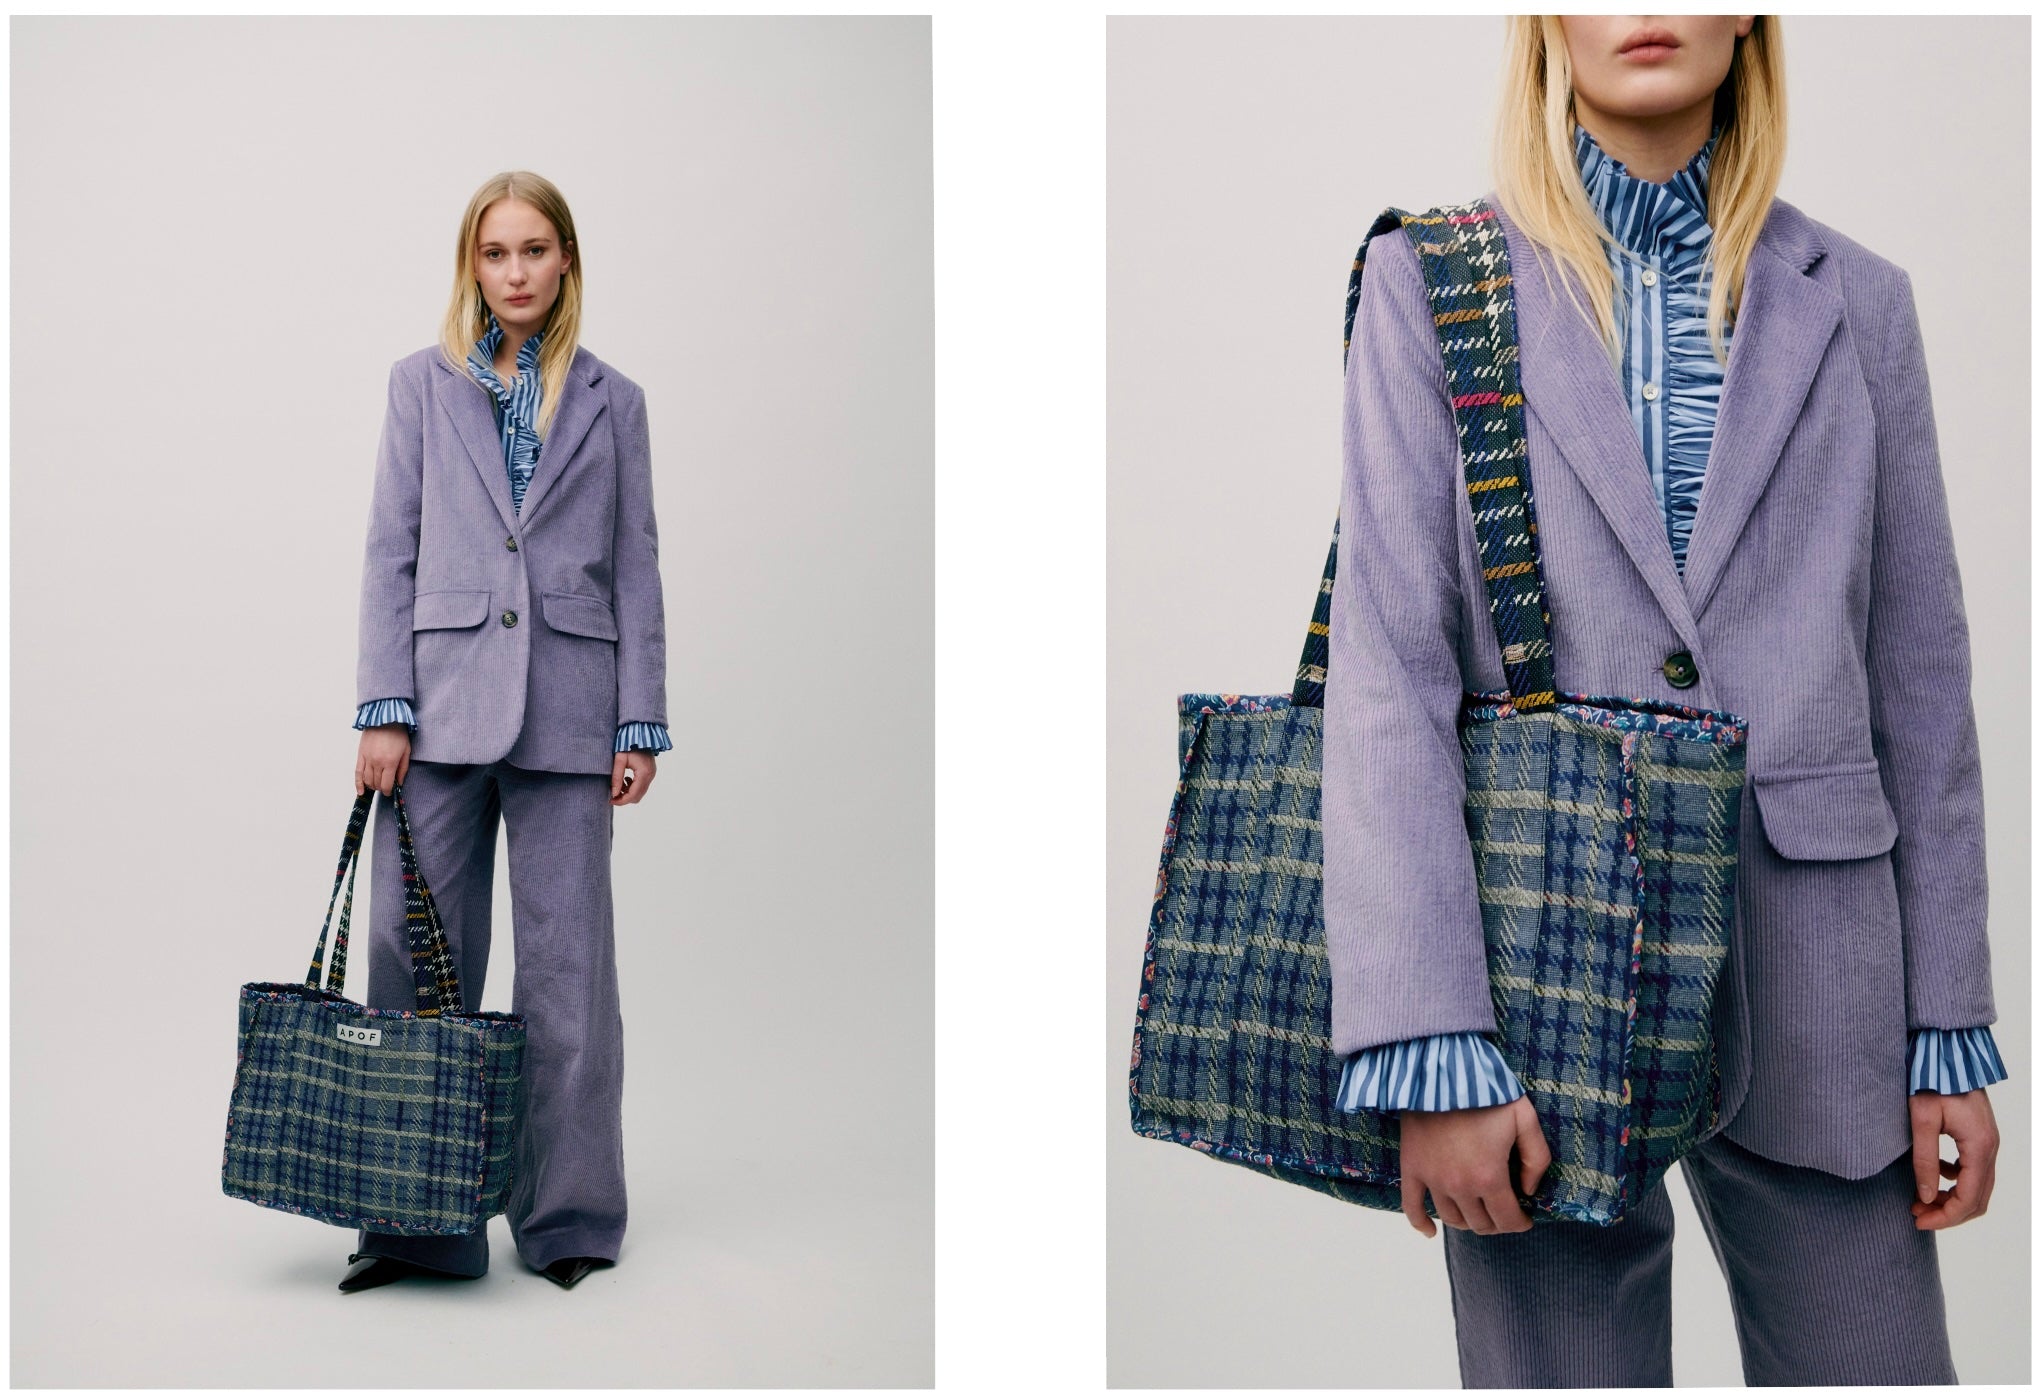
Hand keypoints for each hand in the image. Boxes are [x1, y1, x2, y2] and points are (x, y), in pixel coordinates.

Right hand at [355, 725, 410, 796]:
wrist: (384, 718)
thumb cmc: (398, 733)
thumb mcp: (406, 751)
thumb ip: (403, 769)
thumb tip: (399, 783)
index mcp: (390, 762)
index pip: (386, 784)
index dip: (388, 791)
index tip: (390, 791)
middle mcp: (377, 762)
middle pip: (376, 783)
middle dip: (381, 788)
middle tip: (385, 786)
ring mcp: (367, 759)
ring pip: (367, 780)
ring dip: (372, 785)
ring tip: (377, 785)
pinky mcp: (360, 755)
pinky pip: (357, 772)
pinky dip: (358, 783)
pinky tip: (361, 791)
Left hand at [611, 749, 655, 805]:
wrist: (639, 734)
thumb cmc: (628, 744)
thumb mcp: (619, 759)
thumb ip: (617, 777)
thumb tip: (614, 794)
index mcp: (644, 773)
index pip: (633, 795)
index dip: (621, 801)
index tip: (610, 800)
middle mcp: (650, 776)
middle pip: (637, 797)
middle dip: (624, 798)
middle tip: (612, 794)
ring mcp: (652, 775)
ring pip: (640, 793)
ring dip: (628, 793)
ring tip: (618, 784)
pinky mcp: (650, 773)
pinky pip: (642, 787)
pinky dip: (632, 788)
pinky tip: (625, 779)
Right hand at [1397, 1094, 1550, 1236]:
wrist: (1440, 1070)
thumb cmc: (1486, 1092)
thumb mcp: (1525, 1118)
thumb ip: (1537, 1158)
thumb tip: (1529, 1190)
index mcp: (1489, 1177)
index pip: (1507, 1220)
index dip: (1520, 1223)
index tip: (1525, 1218)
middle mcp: (1459, 1186)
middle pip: (1480, 1224)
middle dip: (1497, 1223)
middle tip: (1503, 1211)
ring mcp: (1432, 1179)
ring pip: (1452, 1219)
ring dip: (1468, 1221)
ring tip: (1478, 1211)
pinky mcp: (1412, 1168)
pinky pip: (1412, 1207)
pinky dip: (1421, 1224)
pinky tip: (1431, 1231)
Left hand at [1908, 1086, 1997, 1228]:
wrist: (1946, 1051)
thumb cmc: (1932, 1078)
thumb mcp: (1921, 1119)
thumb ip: (1925, 1160)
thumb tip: (1926, 1196)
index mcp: (1979, 1146)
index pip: (1968, 1198)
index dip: (1945, 1217)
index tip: (1918, 1221)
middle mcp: (1990, 1147)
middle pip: (1977, 1198)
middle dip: (1948, 1212)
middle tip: (1916, 1214)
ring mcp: (1987, 1142)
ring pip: (1977, 1186)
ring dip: (1951, 1198)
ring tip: (1920, 1199)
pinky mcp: (1979, 1136)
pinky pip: (1973, 1170)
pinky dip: (1954, 1181)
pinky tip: (1932, 1174)